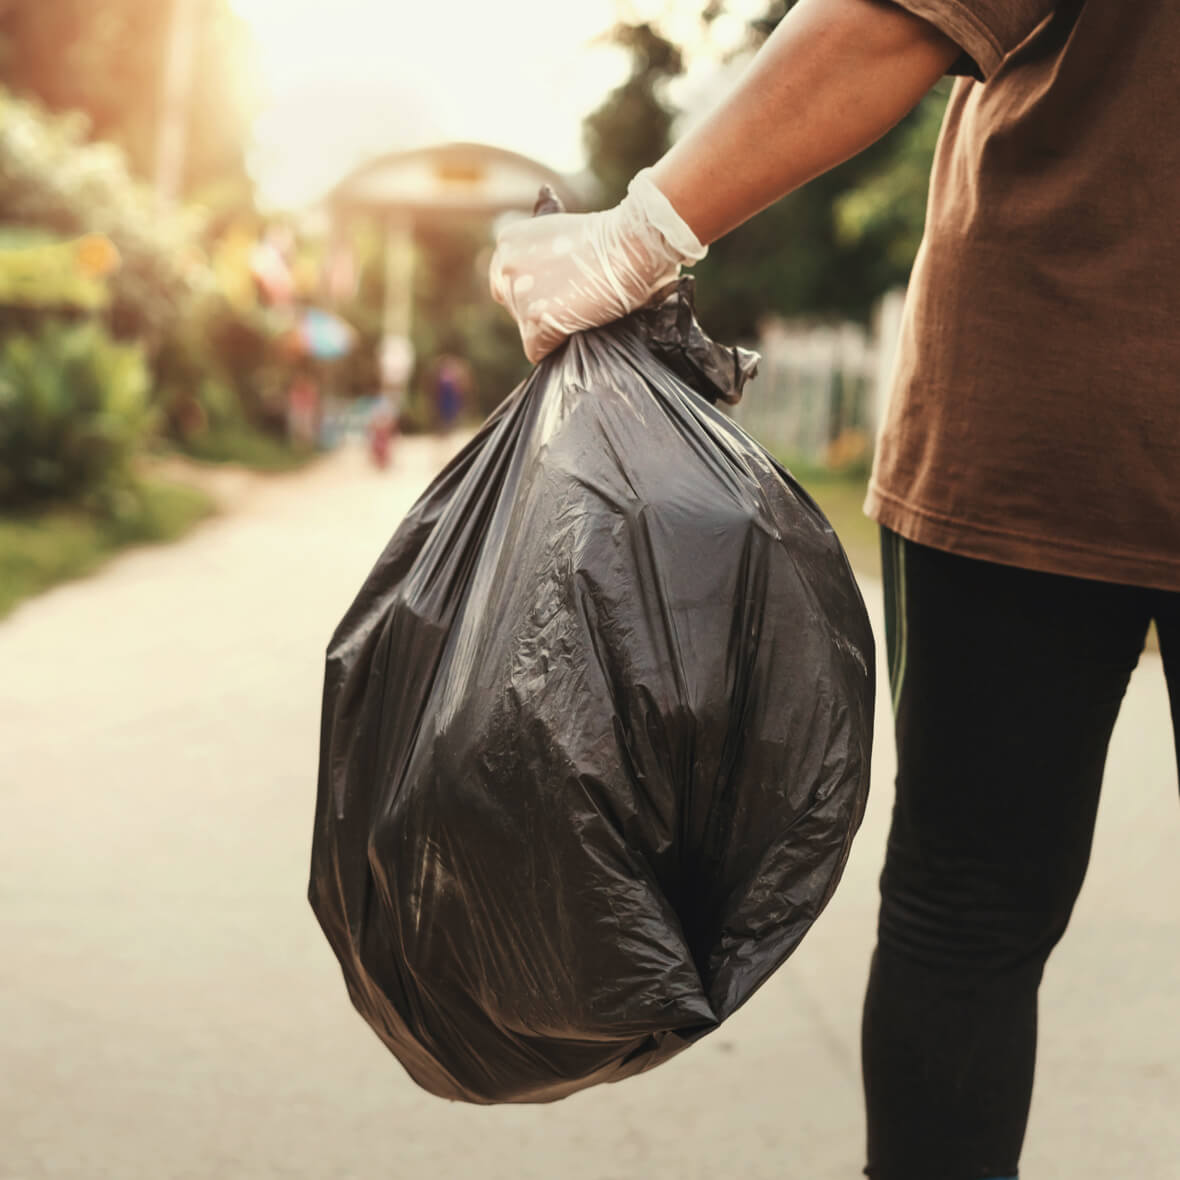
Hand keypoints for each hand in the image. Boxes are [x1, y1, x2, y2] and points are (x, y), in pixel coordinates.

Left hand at [489, 169, 706, 363]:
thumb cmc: (613, 239)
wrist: (632, 245)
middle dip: (541, 310)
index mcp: (510, 240)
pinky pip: (537, 350)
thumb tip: (545, 283)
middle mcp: (505, 266)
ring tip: (582, 312)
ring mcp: (518, 294)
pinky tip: (579, 328)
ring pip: (527, 330)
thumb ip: (543, 256)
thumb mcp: (565, 233)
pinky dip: (557, 347)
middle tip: (574, 303)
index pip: (506, 281)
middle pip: (514, 308)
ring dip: (552, 328)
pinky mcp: (535, 320)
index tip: (558, 292)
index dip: (534, 291)